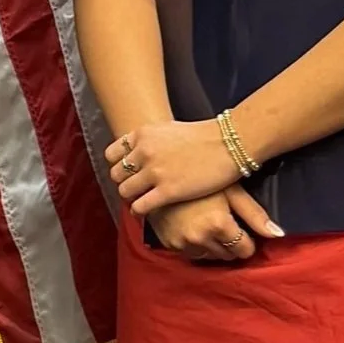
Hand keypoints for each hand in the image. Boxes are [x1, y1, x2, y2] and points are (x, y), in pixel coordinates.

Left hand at [105, 117, 267, 218]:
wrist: (231, 143)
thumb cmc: (206, 136)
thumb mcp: (169, 129)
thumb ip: (151, 140)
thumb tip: (142, 149)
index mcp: (143, 134)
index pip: (112, 154)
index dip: (118, 165)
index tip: (127, 172)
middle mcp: (144, 152)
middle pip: (116, 174)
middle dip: (125, 182)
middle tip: (135, 189)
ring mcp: (155, 172)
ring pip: (125, 191)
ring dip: (131, 198)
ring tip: (140, 200)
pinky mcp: (168, 191)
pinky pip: (140, 206)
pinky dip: (139, 211)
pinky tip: (144, 213)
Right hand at [149, 186, 280, 263]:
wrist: (159, 174)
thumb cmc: (201, 177)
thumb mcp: (231, 191)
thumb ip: (255, 215)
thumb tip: (279, 234)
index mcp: (218, 224)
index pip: (245, 250)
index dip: (247, 239)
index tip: (241, 227)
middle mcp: (199, 237)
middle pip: (228, 255)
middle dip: (230, 243)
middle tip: (224, 222)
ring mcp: (182, 242)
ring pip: (210, 256)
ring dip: (213, 245)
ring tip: (208, 224)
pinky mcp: (169, 244)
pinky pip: (191, 253)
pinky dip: (196, 245)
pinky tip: (193, 226)